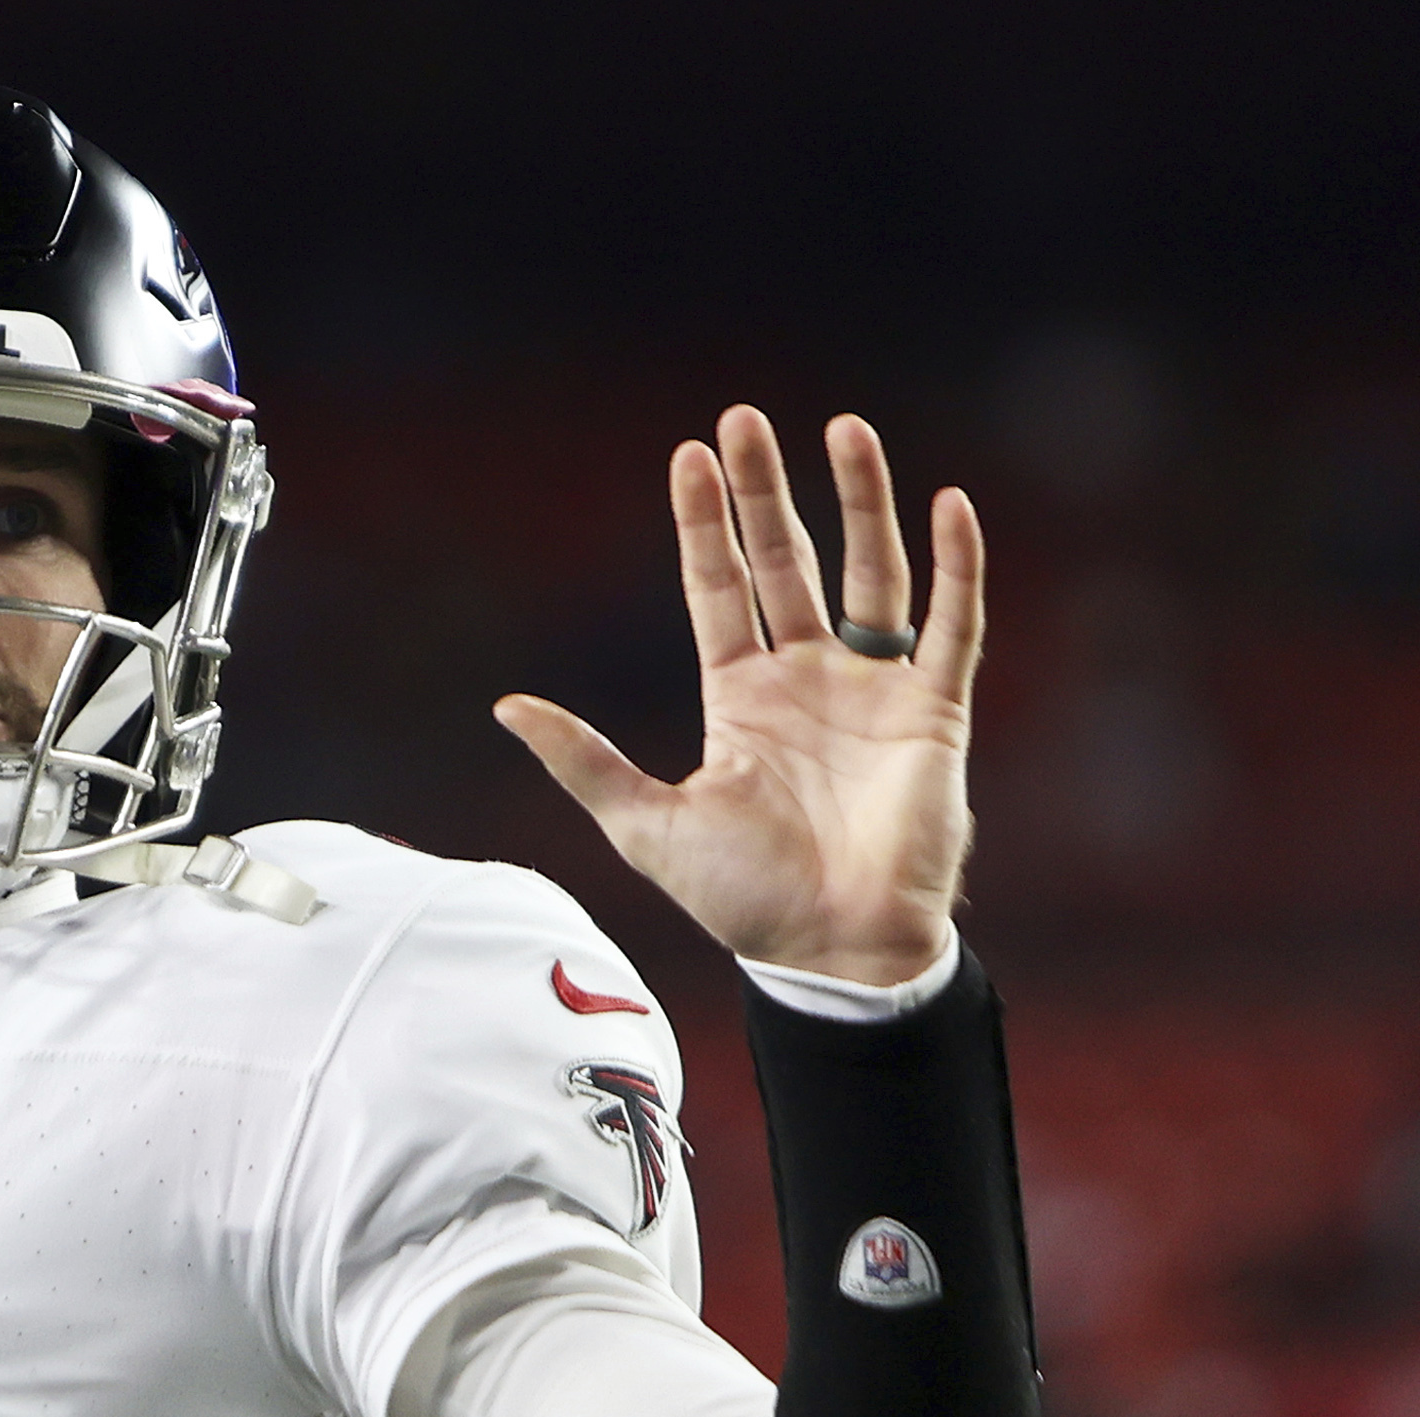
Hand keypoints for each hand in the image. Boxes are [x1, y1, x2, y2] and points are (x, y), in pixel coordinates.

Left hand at [494, 407, 982, 987]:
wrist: (828, 950)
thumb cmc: (742, 898)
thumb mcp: (645, 824)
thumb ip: (582, 761)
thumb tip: (505, 707)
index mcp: (740, 697)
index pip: (718, 587)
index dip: (705, 524)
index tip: (687, 455)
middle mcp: (807, 679)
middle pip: (787, 561)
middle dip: (767, 491)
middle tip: (745, 418)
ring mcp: (872, 689)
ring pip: (871, 572)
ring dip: (861, 502)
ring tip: (843, 430)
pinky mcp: (933, 711)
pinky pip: (952, 624)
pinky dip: (958, 567)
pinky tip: (950, 504)